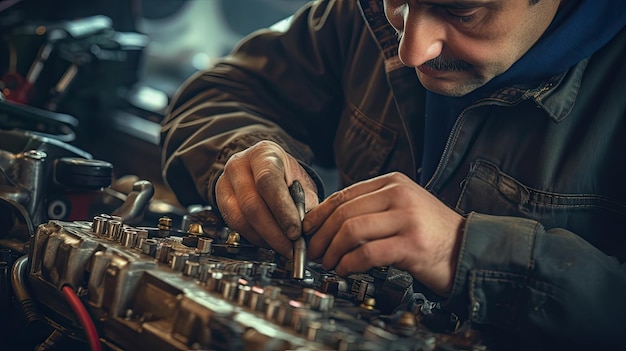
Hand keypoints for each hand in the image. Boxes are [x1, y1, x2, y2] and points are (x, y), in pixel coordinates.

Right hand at [215, 140, 318, 257]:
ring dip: (264, 238)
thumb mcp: (301, 182)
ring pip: (240, 218)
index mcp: (263, 154)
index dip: (282, 210)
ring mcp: (225, 182)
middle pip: (252, 204)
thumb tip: (307, 231)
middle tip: (291, 248)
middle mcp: (239, 165)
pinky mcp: (219, 200)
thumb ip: (305, 204)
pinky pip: (234, 225)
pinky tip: (269, 242)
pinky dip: (254, 238)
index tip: (295, 232)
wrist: (264, 168)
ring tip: (283, 248)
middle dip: (274, 232)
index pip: (268, 182)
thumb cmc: (284, 175)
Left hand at [303, 172, 463, 295]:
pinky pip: (367, 253)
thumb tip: (329, 222)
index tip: (307, 229)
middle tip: (313, 252)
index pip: (344, 195)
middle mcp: (399, 195)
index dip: (319, 214)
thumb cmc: (432, 233)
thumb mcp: (402, 208)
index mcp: (394, 183)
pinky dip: (348, 264)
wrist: (468, 249)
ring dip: (332, 251)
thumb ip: (372, 208)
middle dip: (321, 236)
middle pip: (344, 213)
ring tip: (328, 263)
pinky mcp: (411, 244)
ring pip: (351, 230)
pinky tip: (345, 270)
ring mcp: (407, 218)